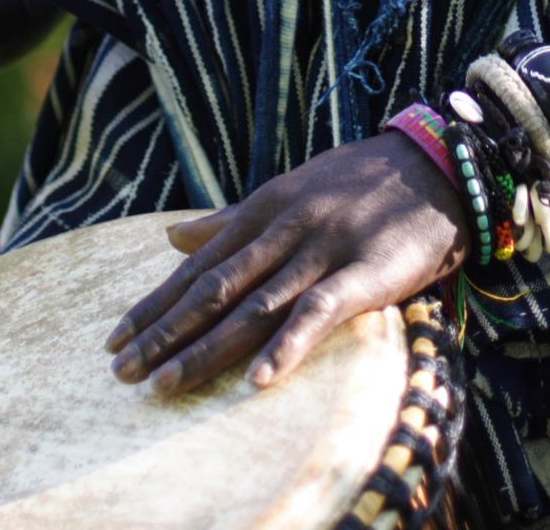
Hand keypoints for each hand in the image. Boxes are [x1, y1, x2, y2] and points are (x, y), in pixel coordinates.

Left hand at [106, 131, 468, 395]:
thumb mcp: (289, 190)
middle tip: (121, 373)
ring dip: (207, 347)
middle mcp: (286, 227)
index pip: (199, 265)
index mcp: (265, 208)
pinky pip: (320, 311)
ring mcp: (324, 248)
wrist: (434, 164)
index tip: (115, 339)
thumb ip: (230, 219)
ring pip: (255, 304)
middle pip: (215, 289)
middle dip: (165, 333)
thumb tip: (172, 238)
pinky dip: (287, 345)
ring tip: (165, 385)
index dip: (156, 304)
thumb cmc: (358, 182)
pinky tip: (258, 379)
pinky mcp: (367, 272)